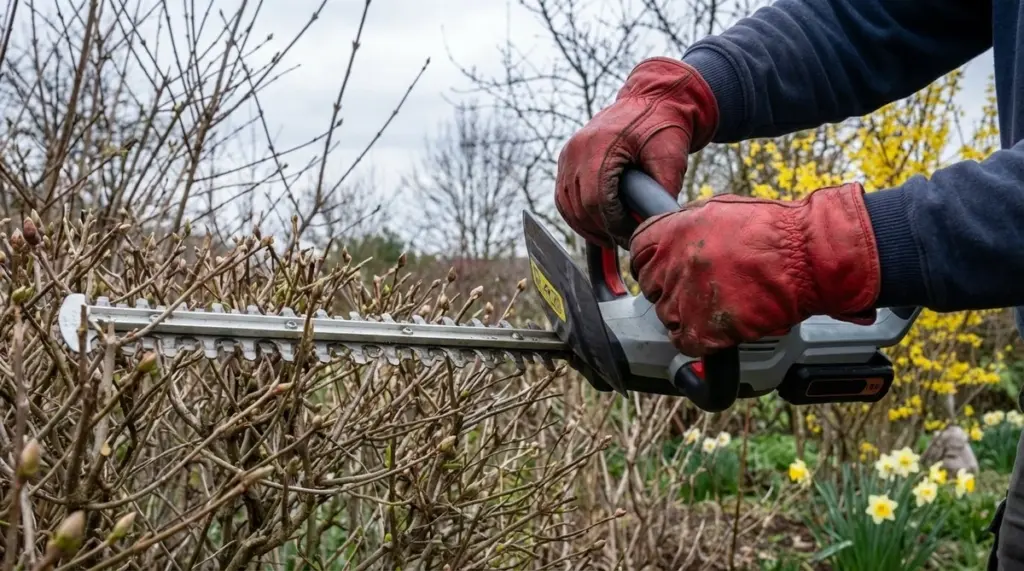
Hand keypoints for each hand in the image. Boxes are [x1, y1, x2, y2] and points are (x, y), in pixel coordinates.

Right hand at [554, 57, 718, 249]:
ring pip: (567, 205)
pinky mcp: (567, 159)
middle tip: (624, 241)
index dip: (613, 226)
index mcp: (599, 146)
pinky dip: (577, 214)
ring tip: (611, 236)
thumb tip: (657, 226)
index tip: (631, 237)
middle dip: (602, 229)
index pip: (596, 200)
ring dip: (587, 226)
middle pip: (579, 206)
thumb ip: (663, 192)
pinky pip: (563, 196)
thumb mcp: (671, 158)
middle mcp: (576, 149)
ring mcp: (568, 153)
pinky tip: (597, 224)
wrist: (653, 99)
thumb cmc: (664, 126)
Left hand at [628, 183, 881, 356]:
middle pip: (651, 287)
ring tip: (718, 304)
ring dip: (686, 315)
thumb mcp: (719, 210)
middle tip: (698, 287)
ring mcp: (684, 300)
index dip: (652, 263)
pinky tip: (718, 327)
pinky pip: (685, 343)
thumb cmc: (774, 230)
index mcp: (670, 233)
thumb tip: (671, 238)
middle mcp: (671, 266)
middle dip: (670, 288)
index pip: (638, 254)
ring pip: (667, 317)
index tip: (664, 269)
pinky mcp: (702, 331)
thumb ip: (686, 226)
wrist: (807, 257)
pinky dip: (699, 340)